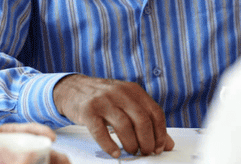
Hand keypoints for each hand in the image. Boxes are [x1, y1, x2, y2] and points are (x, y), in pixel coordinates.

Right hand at [53, 74, 174, 157]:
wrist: (73, 89)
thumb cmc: (104, 99)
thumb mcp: (127, 104)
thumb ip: (148, 121)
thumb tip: (167, 144)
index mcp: (133, 90)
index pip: (155, 112)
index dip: (160, 133)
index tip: (159, 147)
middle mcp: (120, 93)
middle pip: (142, 120)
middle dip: (147, 141)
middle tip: (146, 152)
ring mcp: (103, 101)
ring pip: (124, 126)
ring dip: (131, 144)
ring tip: (132, 151)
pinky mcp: (88, 111)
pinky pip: (100, 132)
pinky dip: (110, 146)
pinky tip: (115, 152)